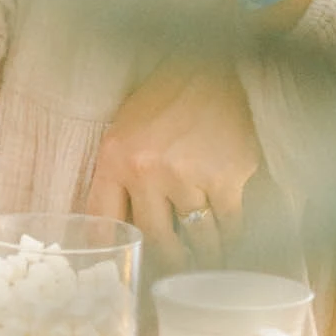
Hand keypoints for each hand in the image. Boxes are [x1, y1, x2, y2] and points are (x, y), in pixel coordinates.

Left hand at [85, 62, 261, 260]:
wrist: (215, 67)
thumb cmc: (167, 98)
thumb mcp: (126, 130)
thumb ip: (119, 174)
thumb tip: (121, 227)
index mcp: (114, 158)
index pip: (104, 220)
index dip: (115, 249)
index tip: (125, 264)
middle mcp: (146, 172)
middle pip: (155, 237)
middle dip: (169, 258)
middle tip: (177, 268)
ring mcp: (187, 177)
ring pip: (196, 236)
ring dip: (204, 252)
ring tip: (208, 258)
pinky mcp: (225, 178)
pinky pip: (228, 224)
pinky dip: (231, 235)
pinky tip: (232, 238)